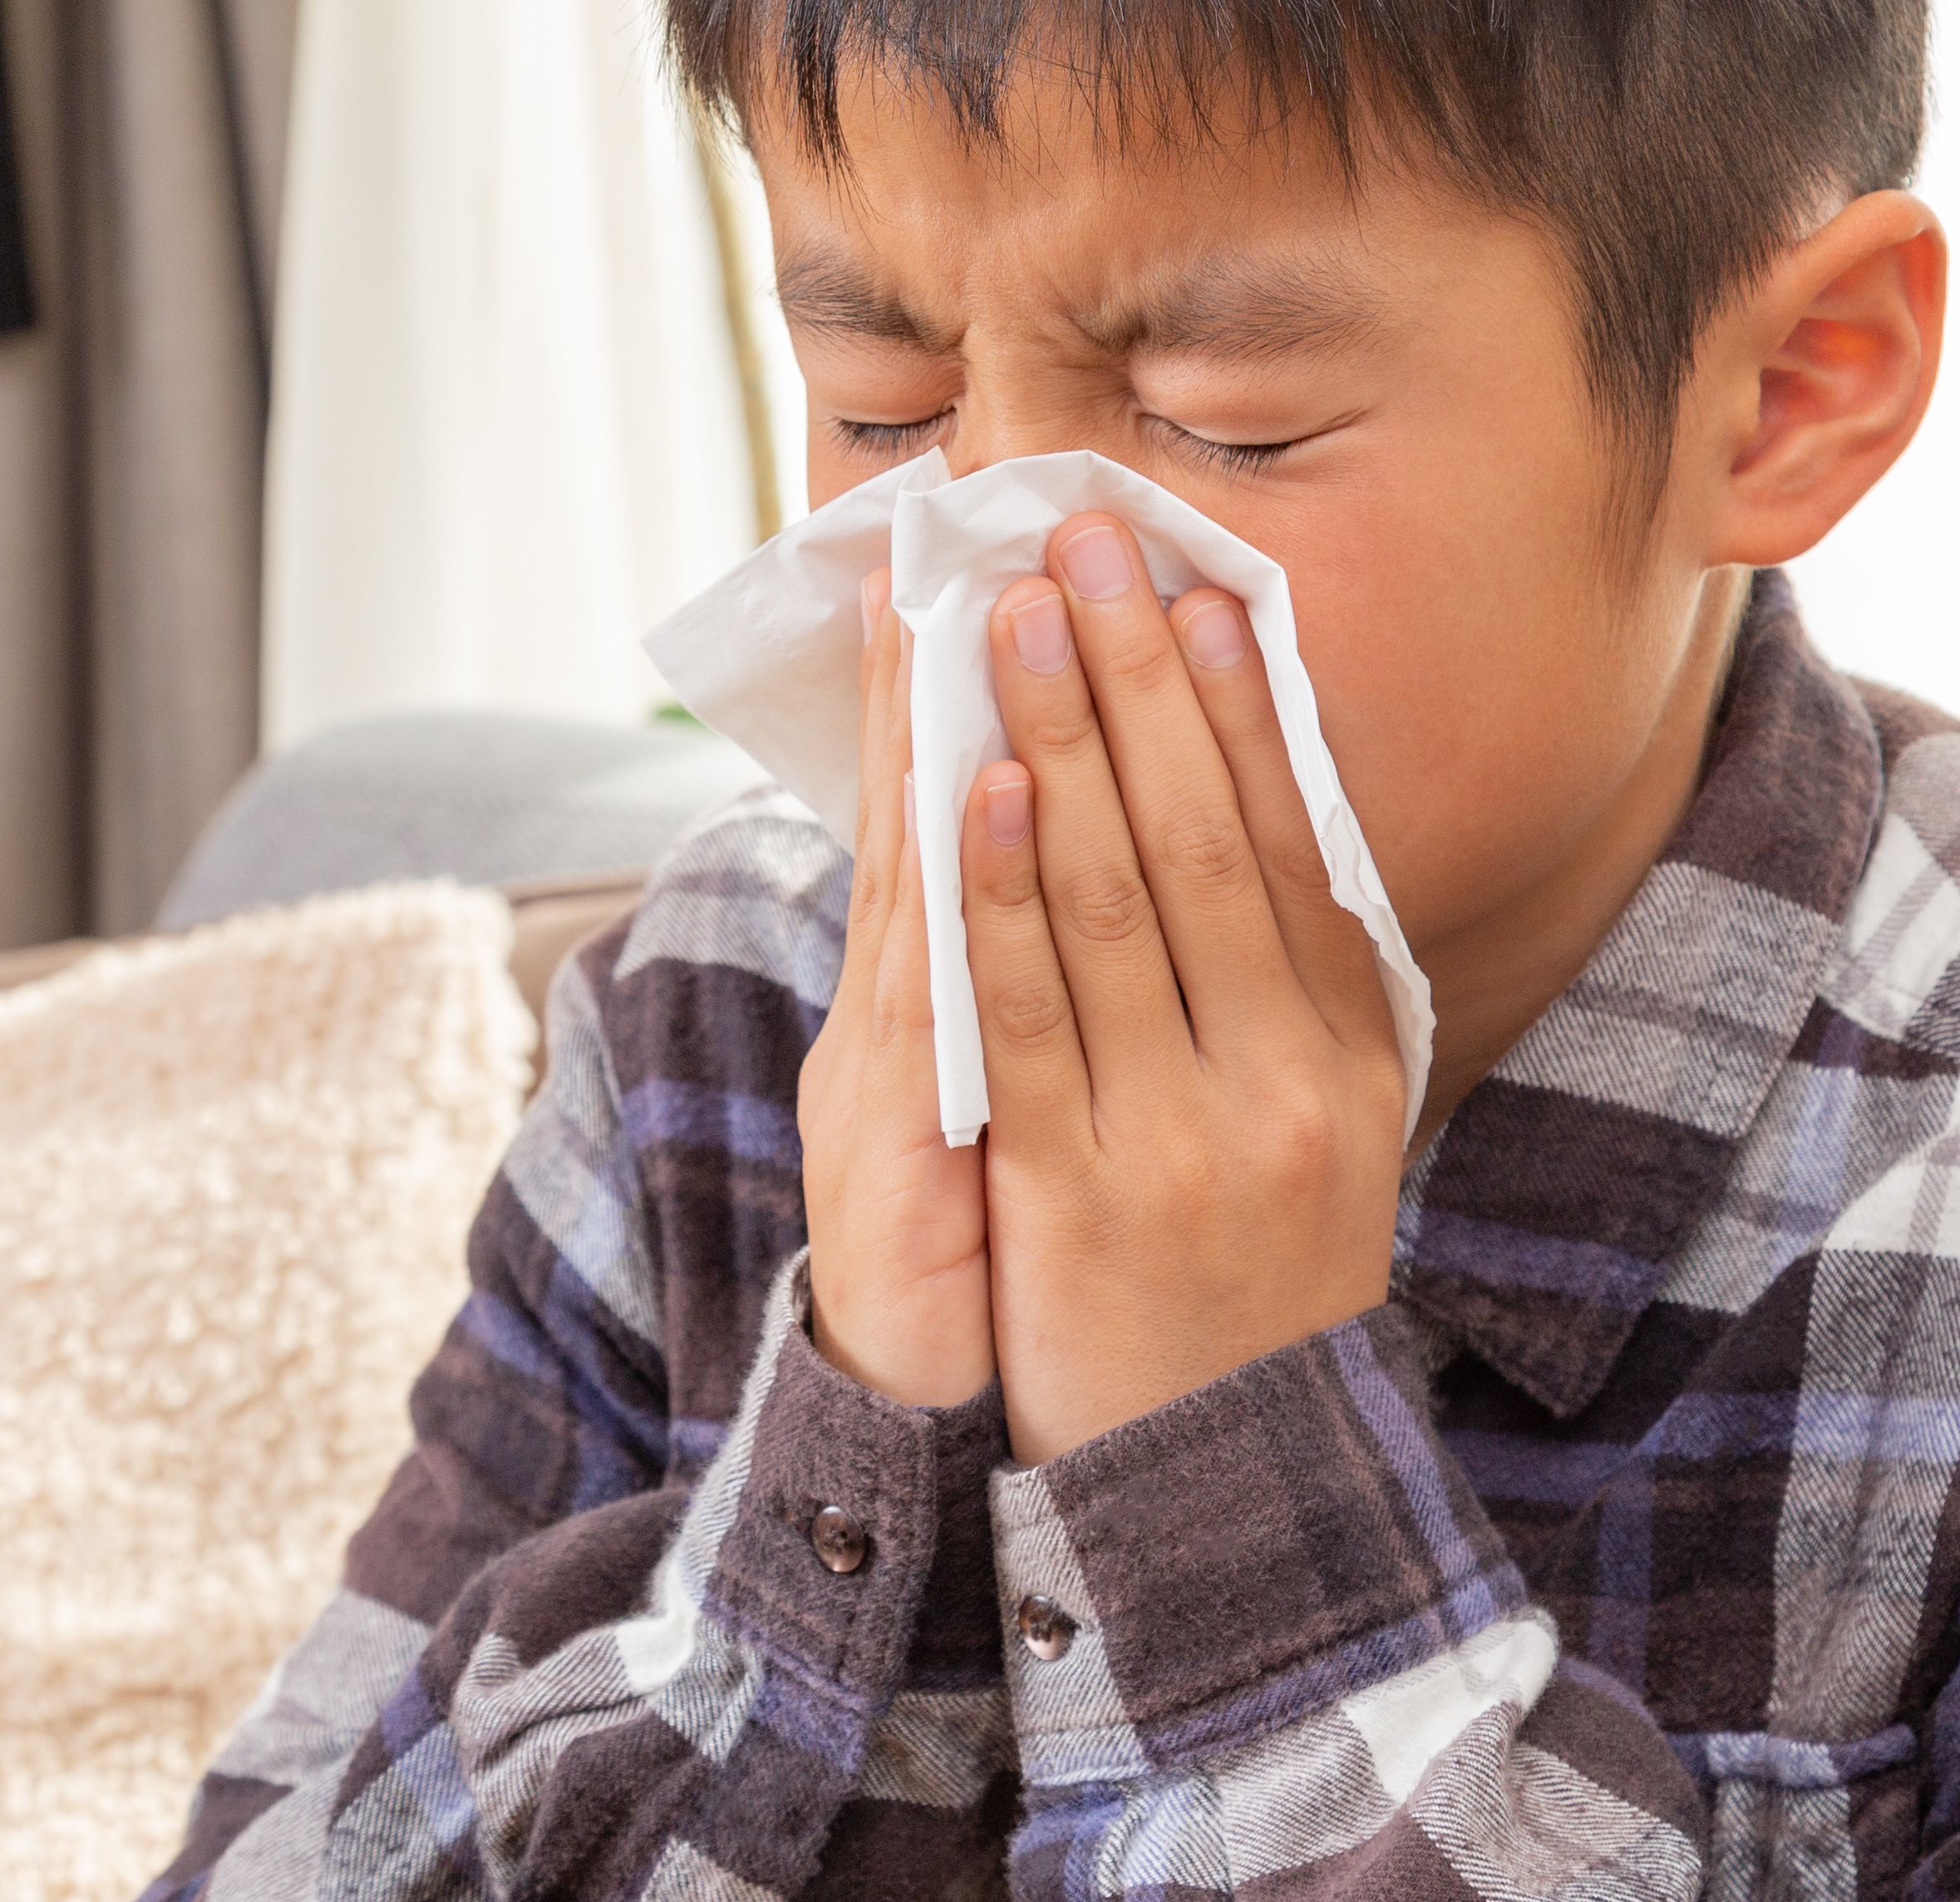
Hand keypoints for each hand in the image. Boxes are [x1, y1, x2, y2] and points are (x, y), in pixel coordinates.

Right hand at [798, 579, 994, 1409]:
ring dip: (978, 721)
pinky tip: (991, 780)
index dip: (923, 674)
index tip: (949, 546)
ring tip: (1002, 586)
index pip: (919, 800)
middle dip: (954, 657)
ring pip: (934, 866)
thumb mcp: (999, 1100)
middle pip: (917, 802)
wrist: (948, 1445)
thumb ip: (1020, 984)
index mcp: (908, 997)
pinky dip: (978, 881)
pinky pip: (959, 993)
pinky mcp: (908, 1146)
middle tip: (989, 514)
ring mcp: (887, 1072)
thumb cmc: (989, 1267)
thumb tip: (1075, 848)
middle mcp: (884, 1014)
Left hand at [957, 514, 1411, 1462]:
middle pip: (1203, 834)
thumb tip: (1259, 791)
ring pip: (1113, 897)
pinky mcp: (1079, 1192)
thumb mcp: (1326, 1117)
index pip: (1292, 832)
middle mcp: (1285, 1076)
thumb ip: (1294, 975)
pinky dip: (1003, 887)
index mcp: (1353, 1042)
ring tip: (1010, 615)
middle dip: (1136, 675)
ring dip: (1058, 738)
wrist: (1221, 1477)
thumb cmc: (1255, 1269)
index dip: (1239, 699)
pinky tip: (981, 784)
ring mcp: (1185, 1134)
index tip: (1194, 579)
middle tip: (1084, 544)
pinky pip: (1029, 1011)